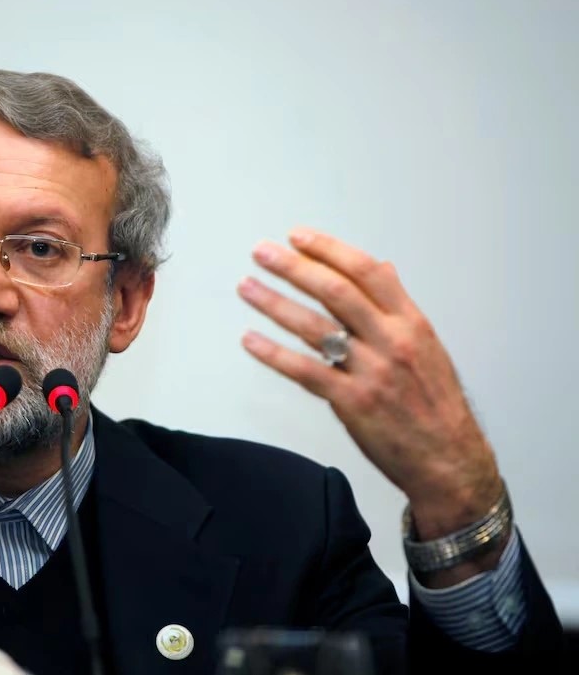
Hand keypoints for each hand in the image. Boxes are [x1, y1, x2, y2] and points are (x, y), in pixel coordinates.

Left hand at [236, 228, 502, 545]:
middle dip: (294, 267)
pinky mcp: (352, 402)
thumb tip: (383, 268)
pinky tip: (250, 340)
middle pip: (336, 291)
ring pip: (315, 326)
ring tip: (247, 286)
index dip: (329, 250)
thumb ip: (399, 307)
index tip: (298, 237)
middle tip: (263, 252)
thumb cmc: (437, 406)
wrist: (450, 461)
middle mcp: (392, 341)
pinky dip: (273, 354)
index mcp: (411, 323)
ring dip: (275, 303)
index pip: (366, 272)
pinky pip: (305, 371)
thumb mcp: (428, 347)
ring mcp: (371, 371)